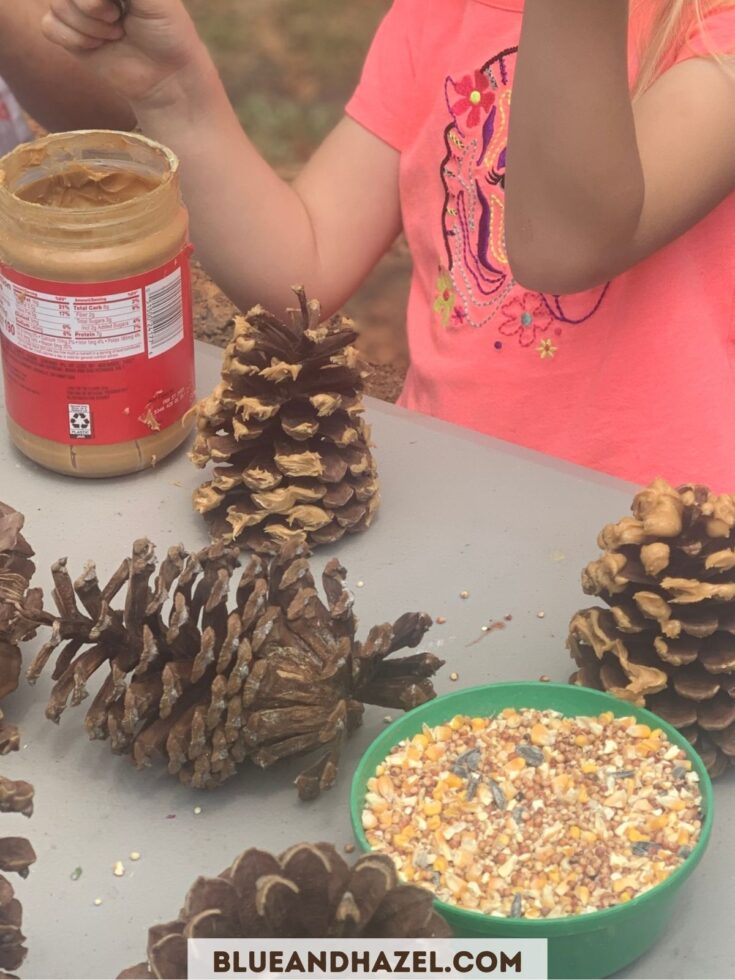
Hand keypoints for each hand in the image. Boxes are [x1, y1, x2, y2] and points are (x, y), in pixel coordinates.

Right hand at [41, 0, 207, 107]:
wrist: (166, 78)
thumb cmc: (167, 33)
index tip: (119, 8)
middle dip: (93, 7)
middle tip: (119, 20)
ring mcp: (79, 10)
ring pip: (58, 5)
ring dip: (90, 27)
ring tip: (116, 35)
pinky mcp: (70, 36)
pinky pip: (49, 26)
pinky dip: (74, 40)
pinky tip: (97, 47)